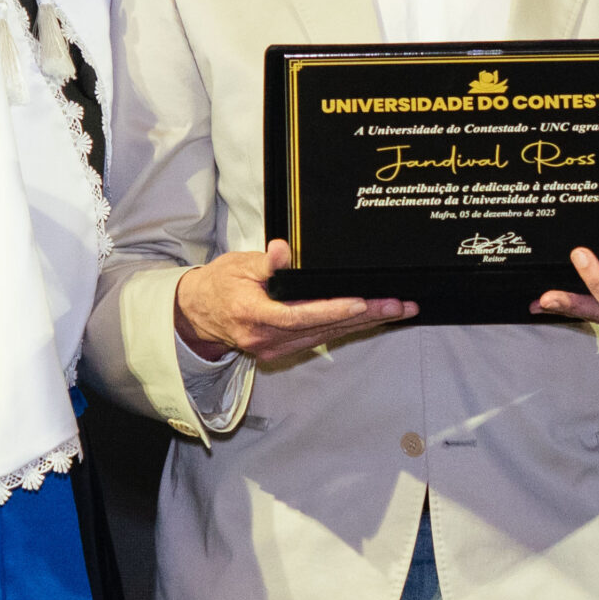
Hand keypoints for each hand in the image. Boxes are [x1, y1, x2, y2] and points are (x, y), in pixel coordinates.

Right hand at [175, 239, 415, 365]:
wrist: (199, 314)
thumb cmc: (219, 285)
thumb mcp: (238, 265)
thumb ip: (265, 262)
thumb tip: (281, 250)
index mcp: (254, 315)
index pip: (299, 315)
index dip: (332, 310)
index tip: (362, 302)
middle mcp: (267, 338)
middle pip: (323, 327)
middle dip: (366, 316)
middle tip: (399, 305)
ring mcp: (275, 348)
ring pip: (327, 335)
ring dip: (364, 323)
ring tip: (397, 310)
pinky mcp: (282, 350)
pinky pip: (320, 338)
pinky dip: (347, 327)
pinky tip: (372, 319)